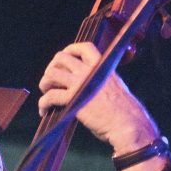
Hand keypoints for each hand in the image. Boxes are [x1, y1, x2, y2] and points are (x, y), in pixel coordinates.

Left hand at [39, 42, 166, 170]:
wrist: (127, 123)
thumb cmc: (123, 111)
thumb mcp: (114, 87)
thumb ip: (99, 82)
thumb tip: (85, 87)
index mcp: (101, 65)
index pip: (83, 47)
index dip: (69, 50)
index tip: (63, 59)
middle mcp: (89, 70)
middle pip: (61, 58)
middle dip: (52, 68)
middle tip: (50, 81)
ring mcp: (80, 83)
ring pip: (52, 74)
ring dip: (44, 83)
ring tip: (45, 94)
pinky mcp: (73, 99)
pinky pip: (50, 96)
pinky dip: (43, 103)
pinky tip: (44, 110)